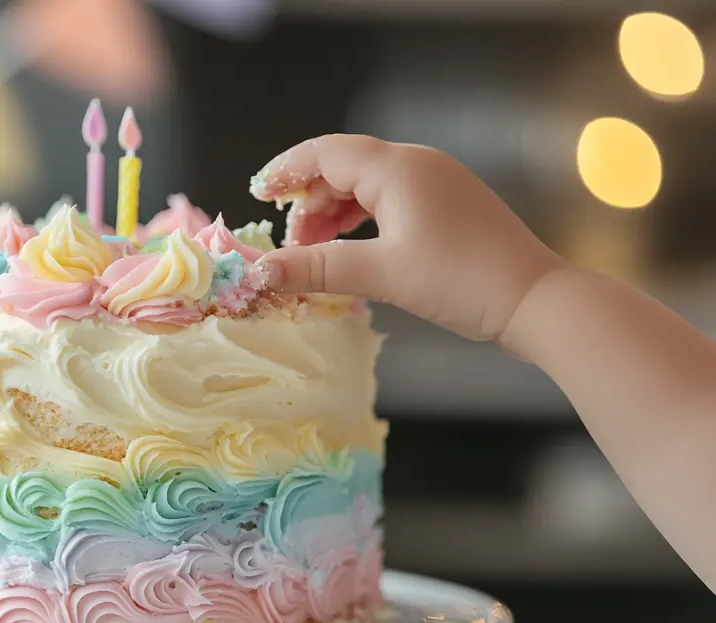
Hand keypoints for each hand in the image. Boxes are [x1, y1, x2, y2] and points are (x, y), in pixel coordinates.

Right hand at [252, 134, 564, 343]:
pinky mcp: (447, 204)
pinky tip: (351, 250)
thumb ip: (317, 269)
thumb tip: (261, 273)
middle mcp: (416, 164)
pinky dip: (361, 220)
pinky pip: (389, 199)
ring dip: (333, 215)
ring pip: (366, 185)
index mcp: (398, 168)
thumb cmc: (460, 280)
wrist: (534, 299)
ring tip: (314, 253)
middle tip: (289, 246)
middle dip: (308, 202)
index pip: (325, 153)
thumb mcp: (381, 274)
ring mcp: (436, 182)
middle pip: (343, 166)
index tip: (258, 197)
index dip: (286, 171)